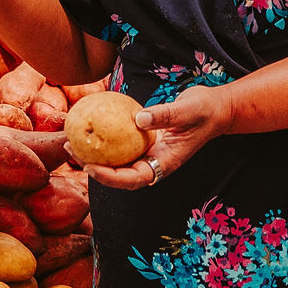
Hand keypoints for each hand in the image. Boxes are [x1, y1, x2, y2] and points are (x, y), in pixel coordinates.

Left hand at [82, 84, 234, 190]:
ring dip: (95, 154)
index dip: (110, 177)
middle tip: (71, 149)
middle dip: (93, 168)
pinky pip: (122, 143)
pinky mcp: (145, 140)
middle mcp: (154, 162)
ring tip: (72, 139)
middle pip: (119, 174)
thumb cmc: (206, 110)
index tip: (90, 166)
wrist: (216, 108)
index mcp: (165, 163)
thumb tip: (138, 119)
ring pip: (118, 160)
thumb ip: (166, 115)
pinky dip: (106, 138)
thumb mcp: (189, 109)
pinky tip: (90, 123)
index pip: (134, 179)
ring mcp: (149, 152)